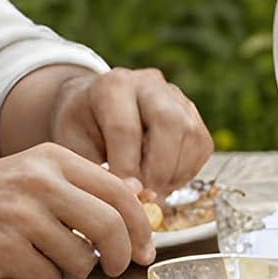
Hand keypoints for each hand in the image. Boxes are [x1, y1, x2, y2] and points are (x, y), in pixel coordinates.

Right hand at [0, 145, 154, 278]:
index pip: (119, 194)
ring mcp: (19, 213)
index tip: (145, 250)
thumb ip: (86, 186)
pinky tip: (26, 265)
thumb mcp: (39, 176)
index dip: (141, 229)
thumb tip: (136, 193)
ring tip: (52, 259)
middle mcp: (38, 181)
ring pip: (81, 259)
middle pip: (110, 227)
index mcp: (54, 159)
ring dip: (74, 271)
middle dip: (120, 256)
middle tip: (115, 267)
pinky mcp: (3, 246)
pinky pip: (49, 278)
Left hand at [48, 66, 212, 199]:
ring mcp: (177, 98)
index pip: (125, 128)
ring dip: (176, 172)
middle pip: (169, 124)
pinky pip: (202, 147)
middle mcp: (150, 84)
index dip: (126, 167)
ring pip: (191, 137)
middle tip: (147, 194)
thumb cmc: (85, 127)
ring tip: (155, 189)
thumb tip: (133, 193)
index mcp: (113, 85)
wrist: (97, 107)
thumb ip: (99, 167)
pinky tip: (166, 179)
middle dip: (159, 168)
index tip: (125, 194)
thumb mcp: (76, 143)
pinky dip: (187, 171)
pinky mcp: (195, 117)